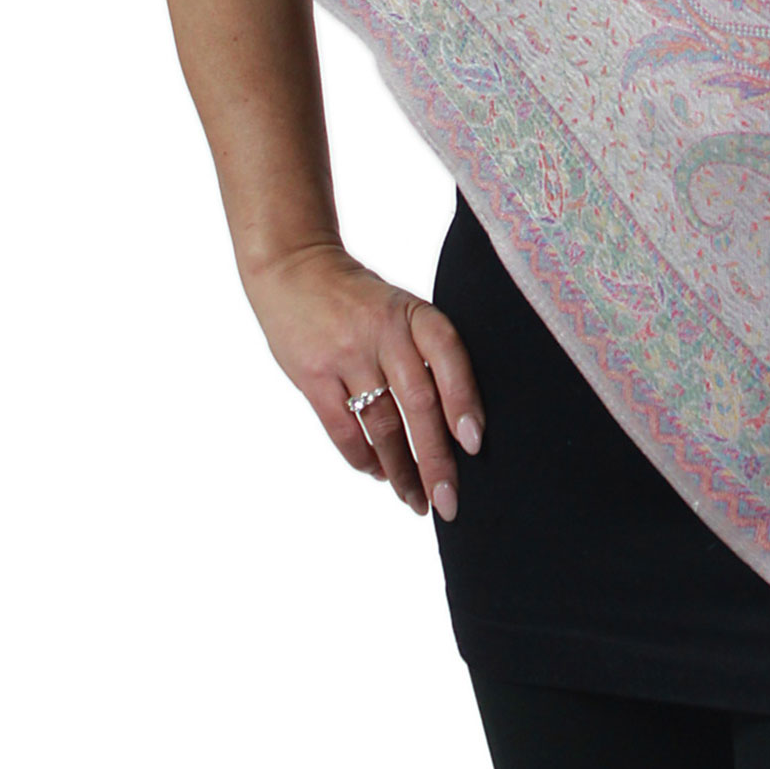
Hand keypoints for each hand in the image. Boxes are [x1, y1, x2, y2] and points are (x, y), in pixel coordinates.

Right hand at [243, 240, 484, 520]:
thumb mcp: (401, 307)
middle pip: (417, 403)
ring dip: (401, 470)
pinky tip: (378, 474)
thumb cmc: (361, 299)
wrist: (295, 267)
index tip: (474, 444)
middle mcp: (382, 332)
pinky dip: (362, 457)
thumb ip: (424, 351)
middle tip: (449, 502)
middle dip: (436, 459)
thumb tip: (457, 421)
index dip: (464, 399)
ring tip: (416, 500)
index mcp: (413, 313)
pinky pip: (342, 428)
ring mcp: (345, 354)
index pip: (447, 356)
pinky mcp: (312, 375)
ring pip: (381, 425)